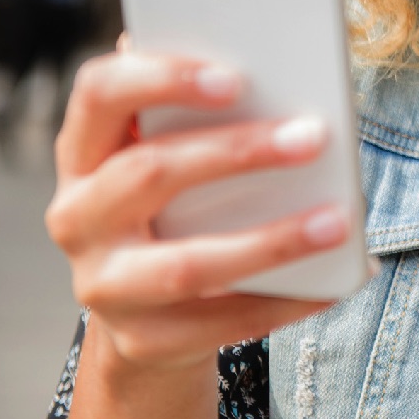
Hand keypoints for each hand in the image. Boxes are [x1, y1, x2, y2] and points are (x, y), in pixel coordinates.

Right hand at [45, 47, 346, 371]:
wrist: (148, 317)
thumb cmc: (179, 208)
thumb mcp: (174, 157)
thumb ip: (209, 118)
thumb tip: (286, 78)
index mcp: (86, 153)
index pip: (101, 94)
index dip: (160, 78)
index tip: (235, 77)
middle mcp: (79, 216)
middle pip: (149, 172)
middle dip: (237, 153)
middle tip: (314, 137)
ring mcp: (103, 285)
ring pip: (187, 264)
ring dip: (272, 241)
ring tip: (339, 222)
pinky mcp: (142, 341)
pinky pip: (222, 322)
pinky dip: (286, 301)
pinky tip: (334, 284)